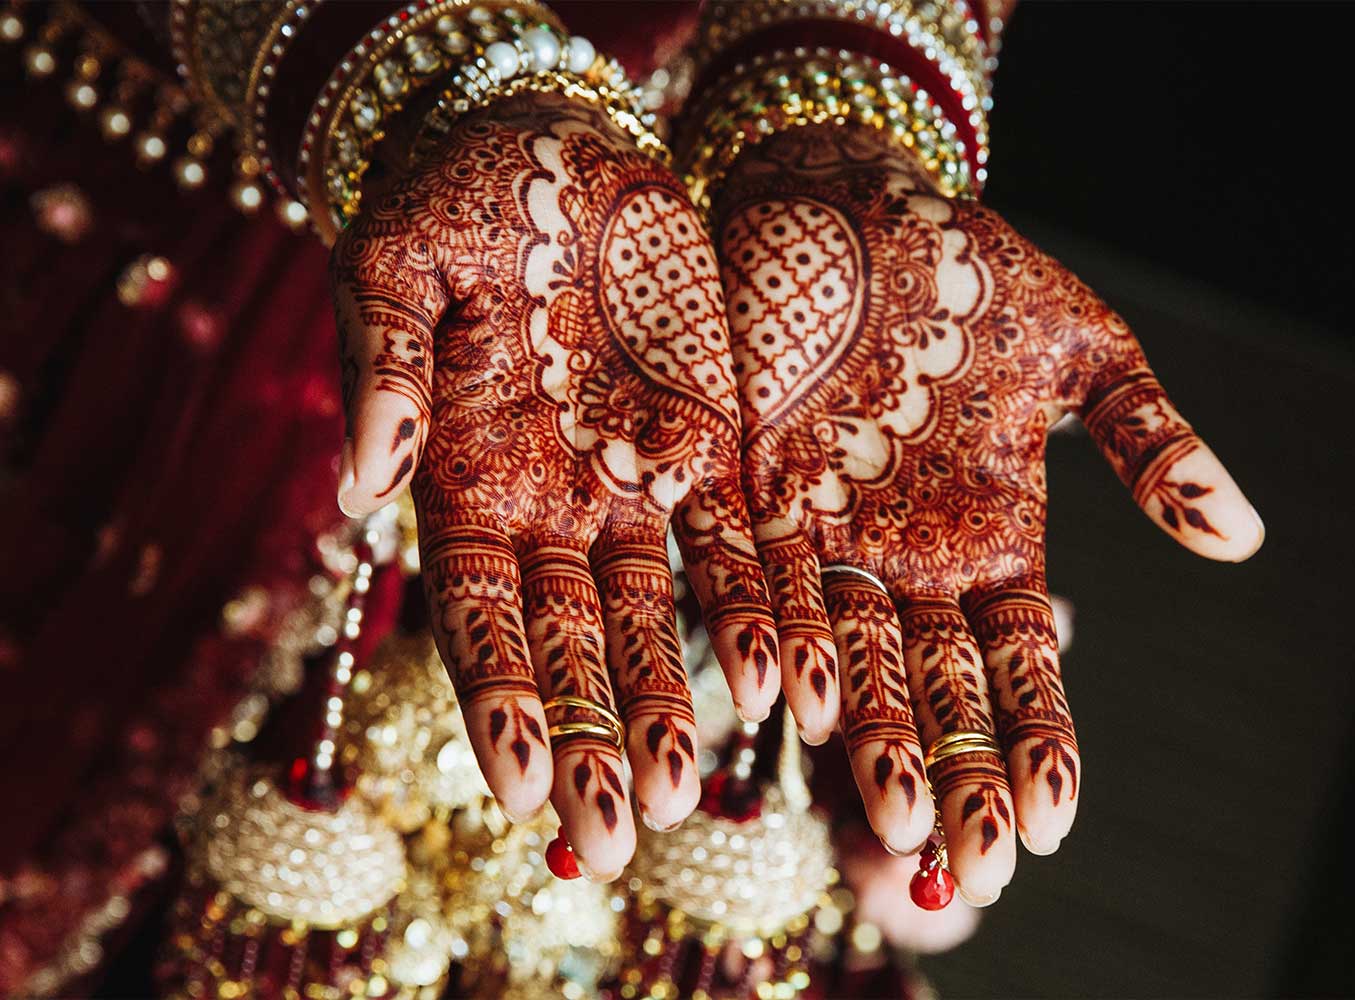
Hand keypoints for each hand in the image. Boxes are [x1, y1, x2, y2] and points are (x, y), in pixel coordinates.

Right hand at [330, 94, 778, 879]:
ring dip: (671, 703)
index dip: (498, 699)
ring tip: (687, 796)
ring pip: (656, 618)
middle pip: (569, 646)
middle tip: (611, 839)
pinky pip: (737, 543)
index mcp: (465, 482)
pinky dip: (756, 610)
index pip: (476, 615)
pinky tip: (785, 683)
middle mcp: (550, 508)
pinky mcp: (710, 446)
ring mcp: (633, 485)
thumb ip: (384, 370)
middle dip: (588, 740)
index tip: (521, 784)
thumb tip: (358, 486)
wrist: (557, 144)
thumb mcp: (401, 266)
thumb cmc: (459, 199)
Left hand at [712, 124, 1261, 903]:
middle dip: (952, 773)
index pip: (1020, 671)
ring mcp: (821, 538)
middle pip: (933, 689)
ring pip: (844, 657)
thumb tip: (1243, 536)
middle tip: (969, 863)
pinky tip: (784, 703)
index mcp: (991, 544)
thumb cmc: (979, 268)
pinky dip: (772, 638)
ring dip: (865, 738)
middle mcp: (904, 563)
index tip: (1055, 826)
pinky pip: (754, 583)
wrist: (852, 203)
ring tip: (885, 820)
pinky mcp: (742, 495)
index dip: (1040, 747)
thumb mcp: (1083, 350)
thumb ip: (1149, 444)